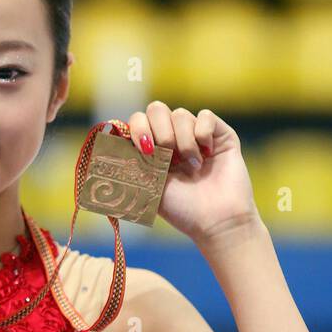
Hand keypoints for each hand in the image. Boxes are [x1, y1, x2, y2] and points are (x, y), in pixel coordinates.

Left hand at [126, 102, 258, 244]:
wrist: (216, 222)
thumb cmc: (183, 210)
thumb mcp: (149, 188)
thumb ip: (132, 165)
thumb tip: (112, 141)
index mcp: (154, 151)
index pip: (139, 121)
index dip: (139, 129)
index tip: (145, 151)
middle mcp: (174, 139)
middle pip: (157, 109)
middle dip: (160, 132)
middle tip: (169, 158)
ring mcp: (196, 135)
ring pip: (181, 114)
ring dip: (184, 141)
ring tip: (193, 165)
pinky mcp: (220, 134)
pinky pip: (205, 116)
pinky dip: (203, 133)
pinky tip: (208, 154)